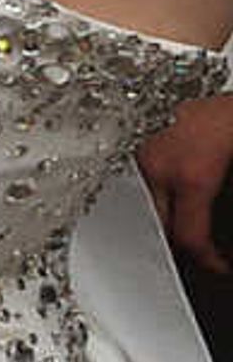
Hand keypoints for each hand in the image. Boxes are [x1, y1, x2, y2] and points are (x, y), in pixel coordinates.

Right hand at [141, 95, 232, 274]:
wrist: (230, 95)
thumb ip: (220, 209)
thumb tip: (214, 241)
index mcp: (190, 176)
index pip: (188, 238)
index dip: (206, 260)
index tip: (218, 266)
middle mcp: (158, 164)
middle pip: (157, 225)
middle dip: (178, 243)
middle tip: (201, 251)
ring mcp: (143, 151)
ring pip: (143, 202)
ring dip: (162, 215)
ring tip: (185, 222)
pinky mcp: (137, 139)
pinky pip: (141, 178)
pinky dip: (153, 192)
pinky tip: (169, 194)